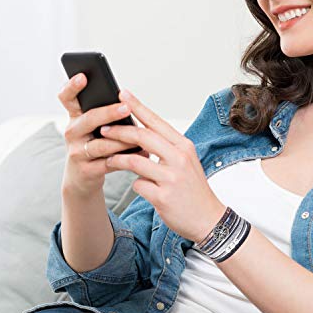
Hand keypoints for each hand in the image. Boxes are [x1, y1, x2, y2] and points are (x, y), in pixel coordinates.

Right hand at [57, 73, 149, 196]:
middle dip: (109, 113)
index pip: (67, 98)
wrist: (83, 178)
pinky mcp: (86, 170)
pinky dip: (127, 158)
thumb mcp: (96, 128)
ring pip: (102, 143)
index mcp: (76, 117)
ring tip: (140, 136)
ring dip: (123, 140)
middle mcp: (73, 132)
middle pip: (89, 119)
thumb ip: (106, 115)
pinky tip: (142, 153)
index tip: (83, 76)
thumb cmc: (96, 145)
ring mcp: (77, 152)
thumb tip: (130, 101)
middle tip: (126, 107)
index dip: (72, 86)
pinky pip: (109, 163)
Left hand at [100, 88, 225, 242]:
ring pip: (134, 160)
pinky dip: (135, 184)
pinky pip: (138, 185)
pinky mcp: (163, 197)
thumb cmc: (193, 188)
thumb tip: (141, 134)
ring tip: (108, 158)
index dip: (137, 107)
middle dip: (119, 131)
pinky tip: (140, 187)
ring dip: (117, 158)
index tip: (122, 93)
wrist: (208, 219)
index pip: (156, 121)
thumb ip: (166, 147)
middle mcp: (179, 158)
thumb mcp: (186, 162)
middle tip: (103, 128)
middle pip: (143, 136)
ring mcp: (171, 178)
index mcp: (184, 146)